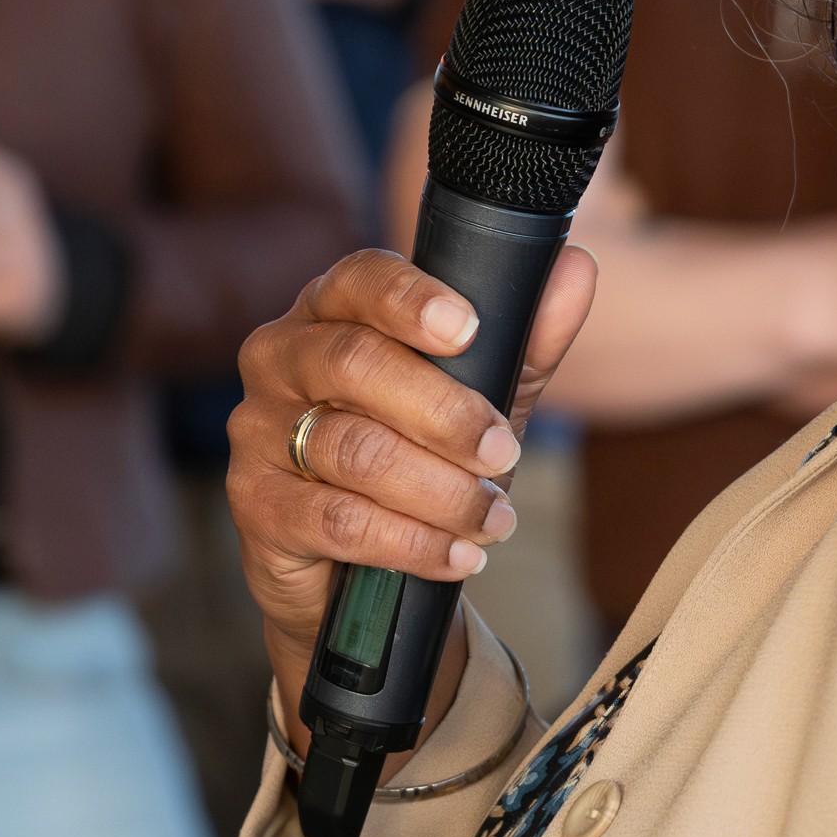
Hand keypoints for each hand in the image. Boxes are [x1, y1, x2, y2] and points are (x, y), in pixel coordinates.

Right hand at [228, 245, 598, 741]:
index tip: (467, 328)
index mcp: (330, 310)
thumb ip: (524, 339)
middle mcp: (280, 357)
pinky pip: (339, 520)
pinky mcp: (257, 505)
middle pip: (355, 364)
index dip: (410, 299)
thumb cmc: (414, 456)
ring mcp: (257, 431)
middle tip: (504, 453)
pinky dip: (412, 542)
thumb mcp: (478, 397)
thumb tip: (578, 269)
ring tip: (493, 517)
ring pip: (353, 450)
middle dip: (445, 413)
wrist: (352, 567)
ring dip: (440, 491)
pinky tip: (457, 555)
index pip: (359, 279)